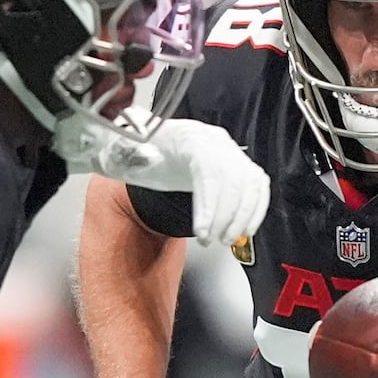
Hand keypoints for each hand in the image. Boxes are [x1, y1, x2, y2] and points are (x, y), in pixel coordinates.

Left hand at [54, 110, 267, 245]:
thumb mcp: (126, 154)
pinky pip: (257, 185)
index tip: (202, 231)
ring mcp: (228, 152)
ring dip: (241, 216)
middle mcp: (212, 141)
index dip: (209, 202)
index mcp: (184, 137)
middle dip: (225, 216)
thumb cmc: (142, 155)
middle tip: (210, 240)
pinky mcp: (239, 165)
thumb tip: (120, 148)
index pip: (207, 167)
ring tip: (224, 239)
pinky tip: (244, 228)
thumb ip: (122, 153)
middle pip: (232, 177)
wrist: (156, 149)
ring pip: (249, 183)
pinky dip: (254, 210)